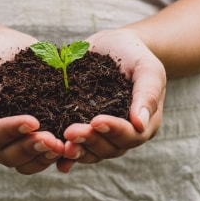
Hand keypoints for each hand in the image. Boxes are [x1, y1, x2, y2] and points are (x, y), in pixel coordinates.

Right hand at [0, 29, 63, 173]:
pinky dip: (57, 156)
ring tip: (62, 146)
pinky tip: (71, 148)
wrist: (10, 48)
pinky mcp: (39, 136)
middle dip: (30, 148)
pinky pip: (43, 157)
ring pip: (26, 163)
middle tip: (52, 140)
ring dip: (43, 157)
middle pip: (8, 156)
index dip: (11, 131)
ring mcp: (18, 140)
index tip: (33, 121)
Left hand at [57, 28, 165, 172]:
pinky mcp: (82, 128)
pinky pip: (75, 145)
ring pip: (91, 152)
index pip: (131, 135)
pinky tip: (51, 155)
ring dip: (76, 149)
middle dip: (90, 140)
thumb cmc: (135, 55)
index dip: (114, 131)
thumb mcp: (147, 68)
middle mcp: (123, 135)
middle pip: (109, 148)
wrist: (112, 45)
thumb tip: (140, 123)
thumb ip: (147, 93)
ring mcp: (101, 135)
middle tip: (71, 131)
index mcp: (143, 123)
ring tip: (60, 143)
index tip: (96, 121)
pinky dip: (63, 153)